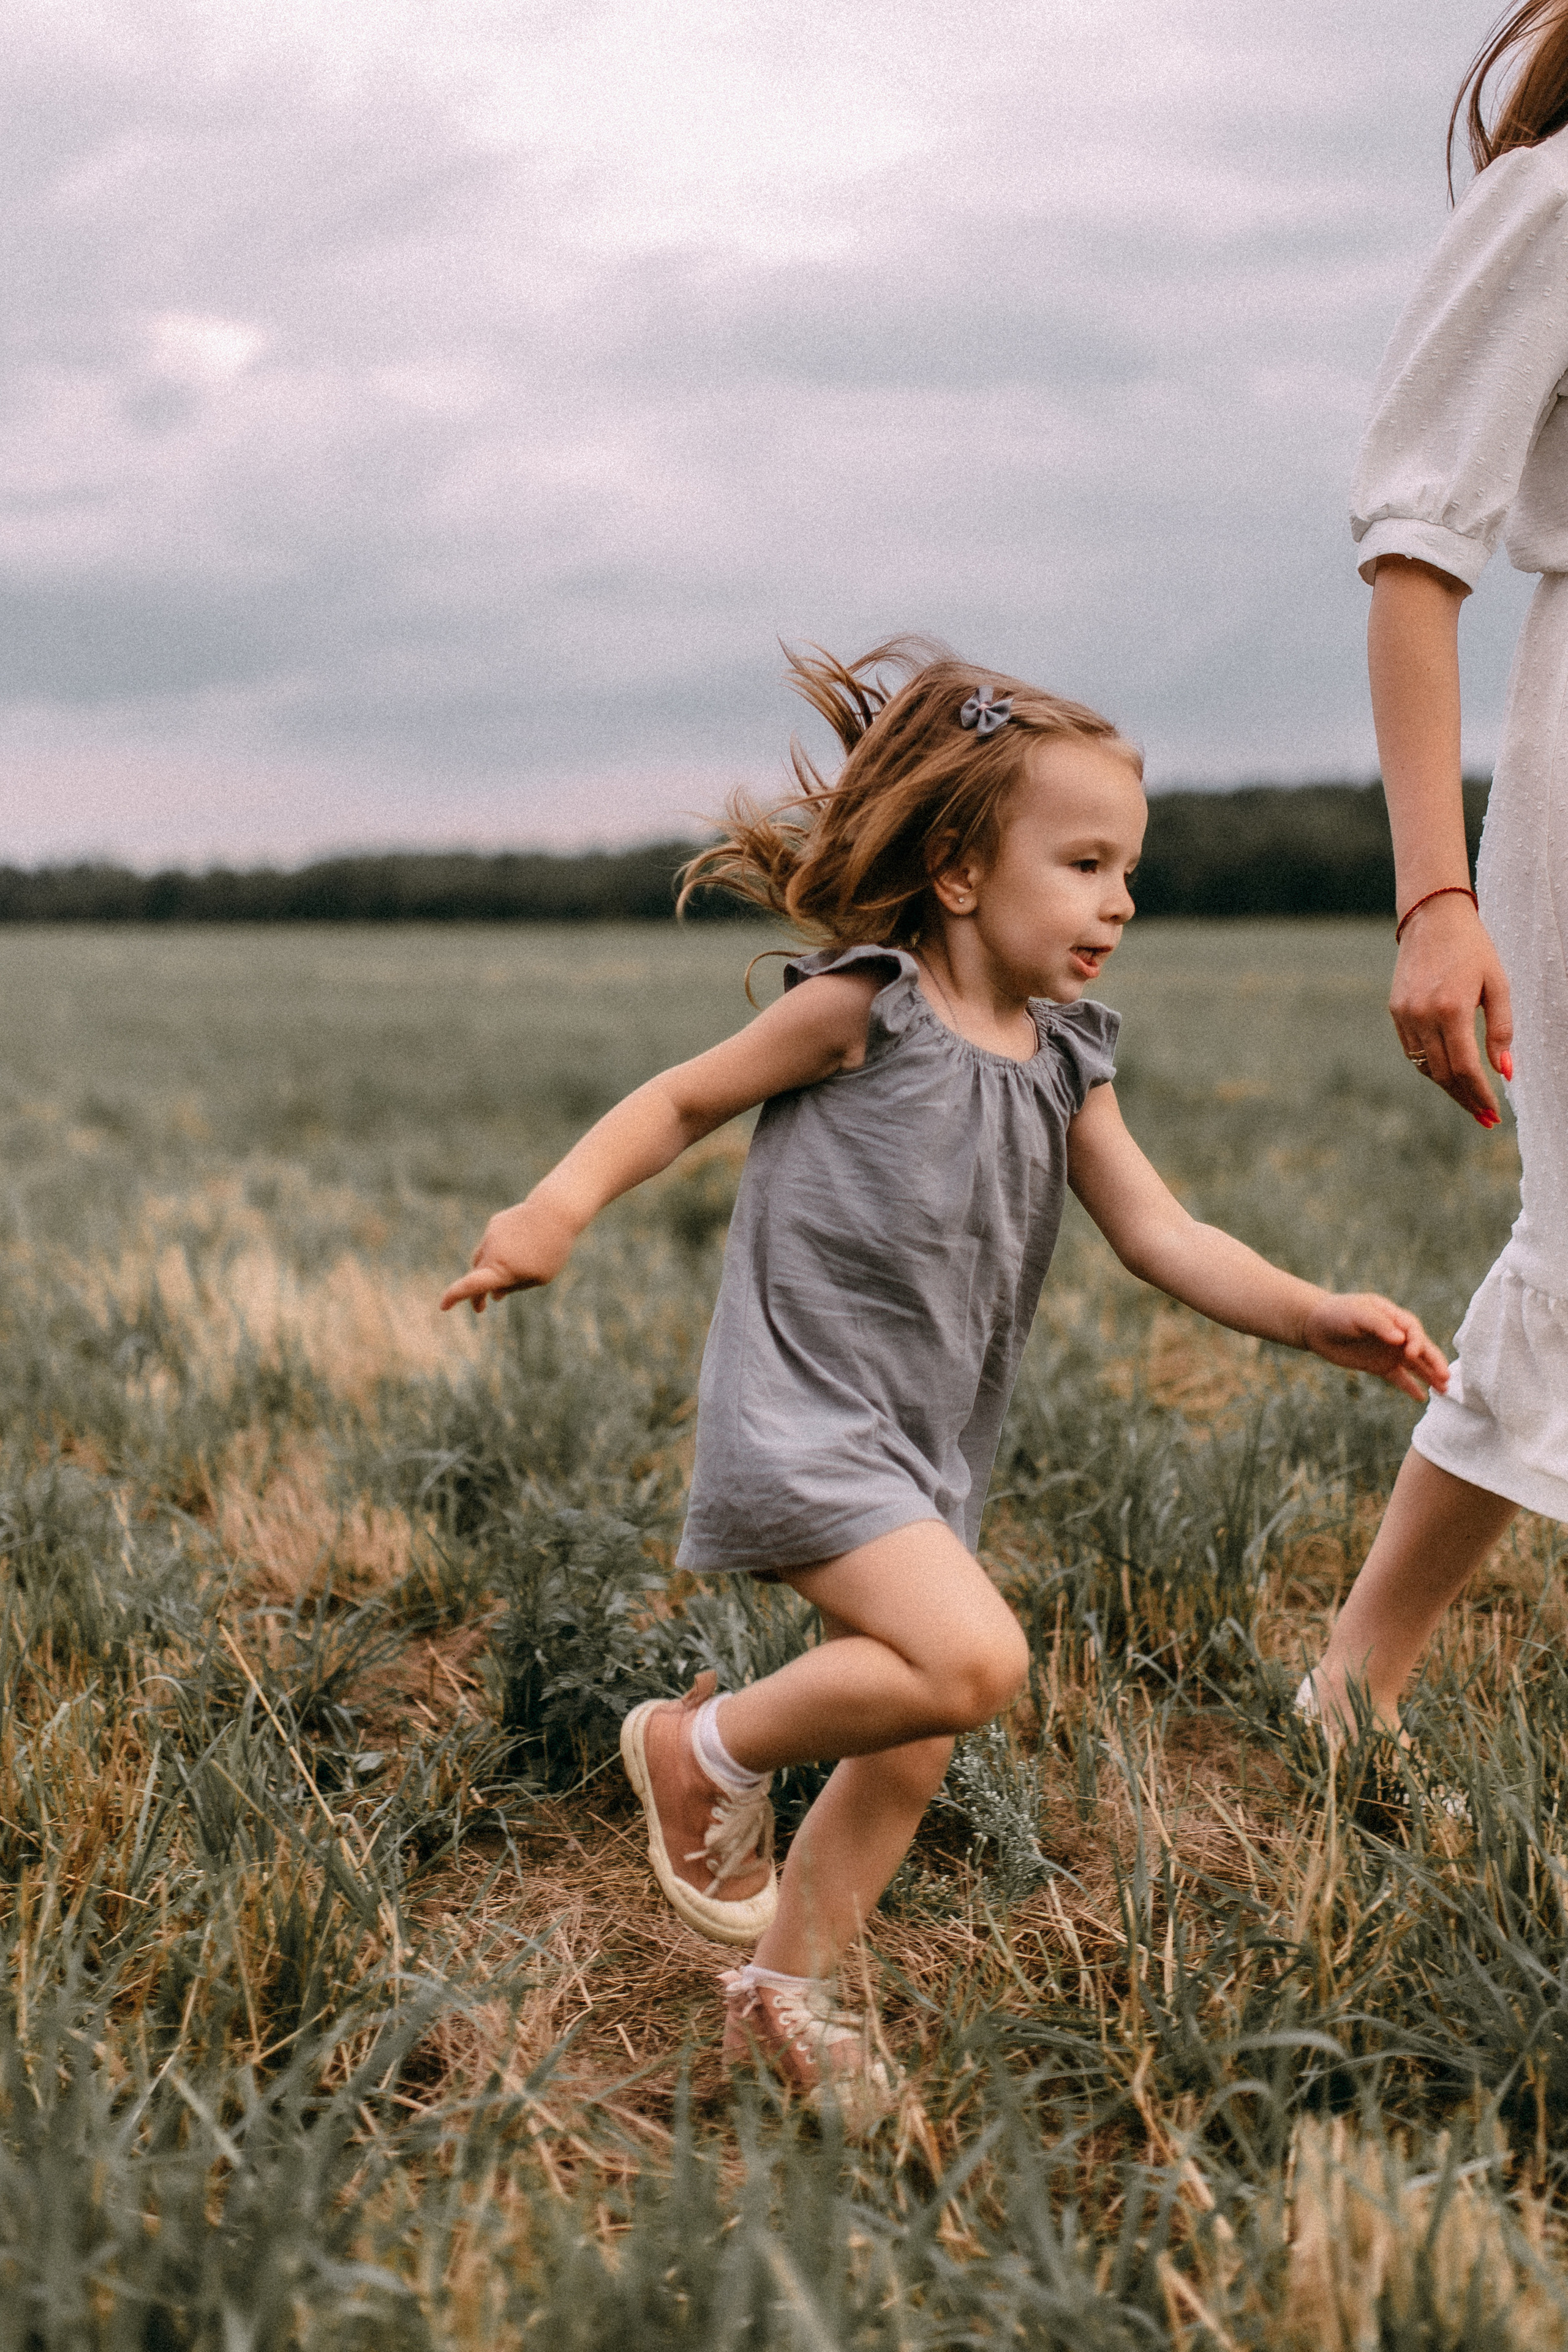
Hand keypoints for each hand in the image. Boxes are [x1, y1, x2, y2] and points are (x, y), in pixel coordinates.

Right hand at [439, 1195, 575, 1313]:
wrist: (556, 1211)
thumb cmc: (552, 1250)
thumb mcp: (539, 1278)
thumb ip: (514, 1288)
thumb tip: (494, 1296)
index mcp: (502, 1270)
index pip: (471, 1285)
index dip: (455, 1297)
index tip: (443, 1306)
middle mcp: (492, 1252)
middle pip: (476, 1276)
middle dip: (477, 1294)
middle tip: (480, 1308)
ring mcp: (491, 1236)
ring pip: (482, 1259)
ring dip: (487, 1272)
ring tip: (501, 1282)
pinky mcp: (495, 1223)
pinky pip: (493, 1243)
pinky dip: (499, 1251)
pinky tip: (518, 1249)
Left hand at [1301, 1293, 1447, 1402]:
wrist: (1316, 1326)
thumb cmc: (1338, 1313)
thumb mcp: (1357, 1313)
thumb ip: (1379, 1324)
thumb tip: (1400, 1338)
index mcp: (1394, 1317)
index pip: (1413, 1330)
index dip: (1416, 1342)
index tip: (1411, 1353)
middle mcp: (1397, 1335)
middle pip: (1422, 1349)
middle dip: (1435, 1363)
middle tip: (1446, 1377)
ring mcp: (1390, 1352)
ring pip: (1416, 1365)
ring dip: (1430, 1376)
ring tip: (1445, 1390)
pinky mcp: (1380, 1366)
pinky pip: (1399, 1378)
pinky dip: (1410, 1387)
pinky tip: (1422, 1397)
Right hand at [1391, 892, 1512, 1126]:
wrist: (1432, 918)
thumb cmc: (1473, 949)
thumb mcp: (1498, 985)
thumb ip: (1501, 1030)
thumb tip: (1505, 1072)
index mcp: (1452, 1008)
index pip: (1465, 1067)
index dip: (1480, 1095)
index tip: (1493, 1113)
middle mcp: (1423, 1015)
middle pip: (1444, 1074)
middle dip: (1466, 1099)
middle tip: (1485, 1117)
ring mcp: (1405, 1015)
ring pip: (1426, 1067)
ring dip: (1449, 1088)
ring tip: (1470, 1100)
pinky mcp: (1396, 1011)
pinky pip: (1414, 1051)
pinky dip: (1432, 1067)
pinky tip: (1450, 1073)